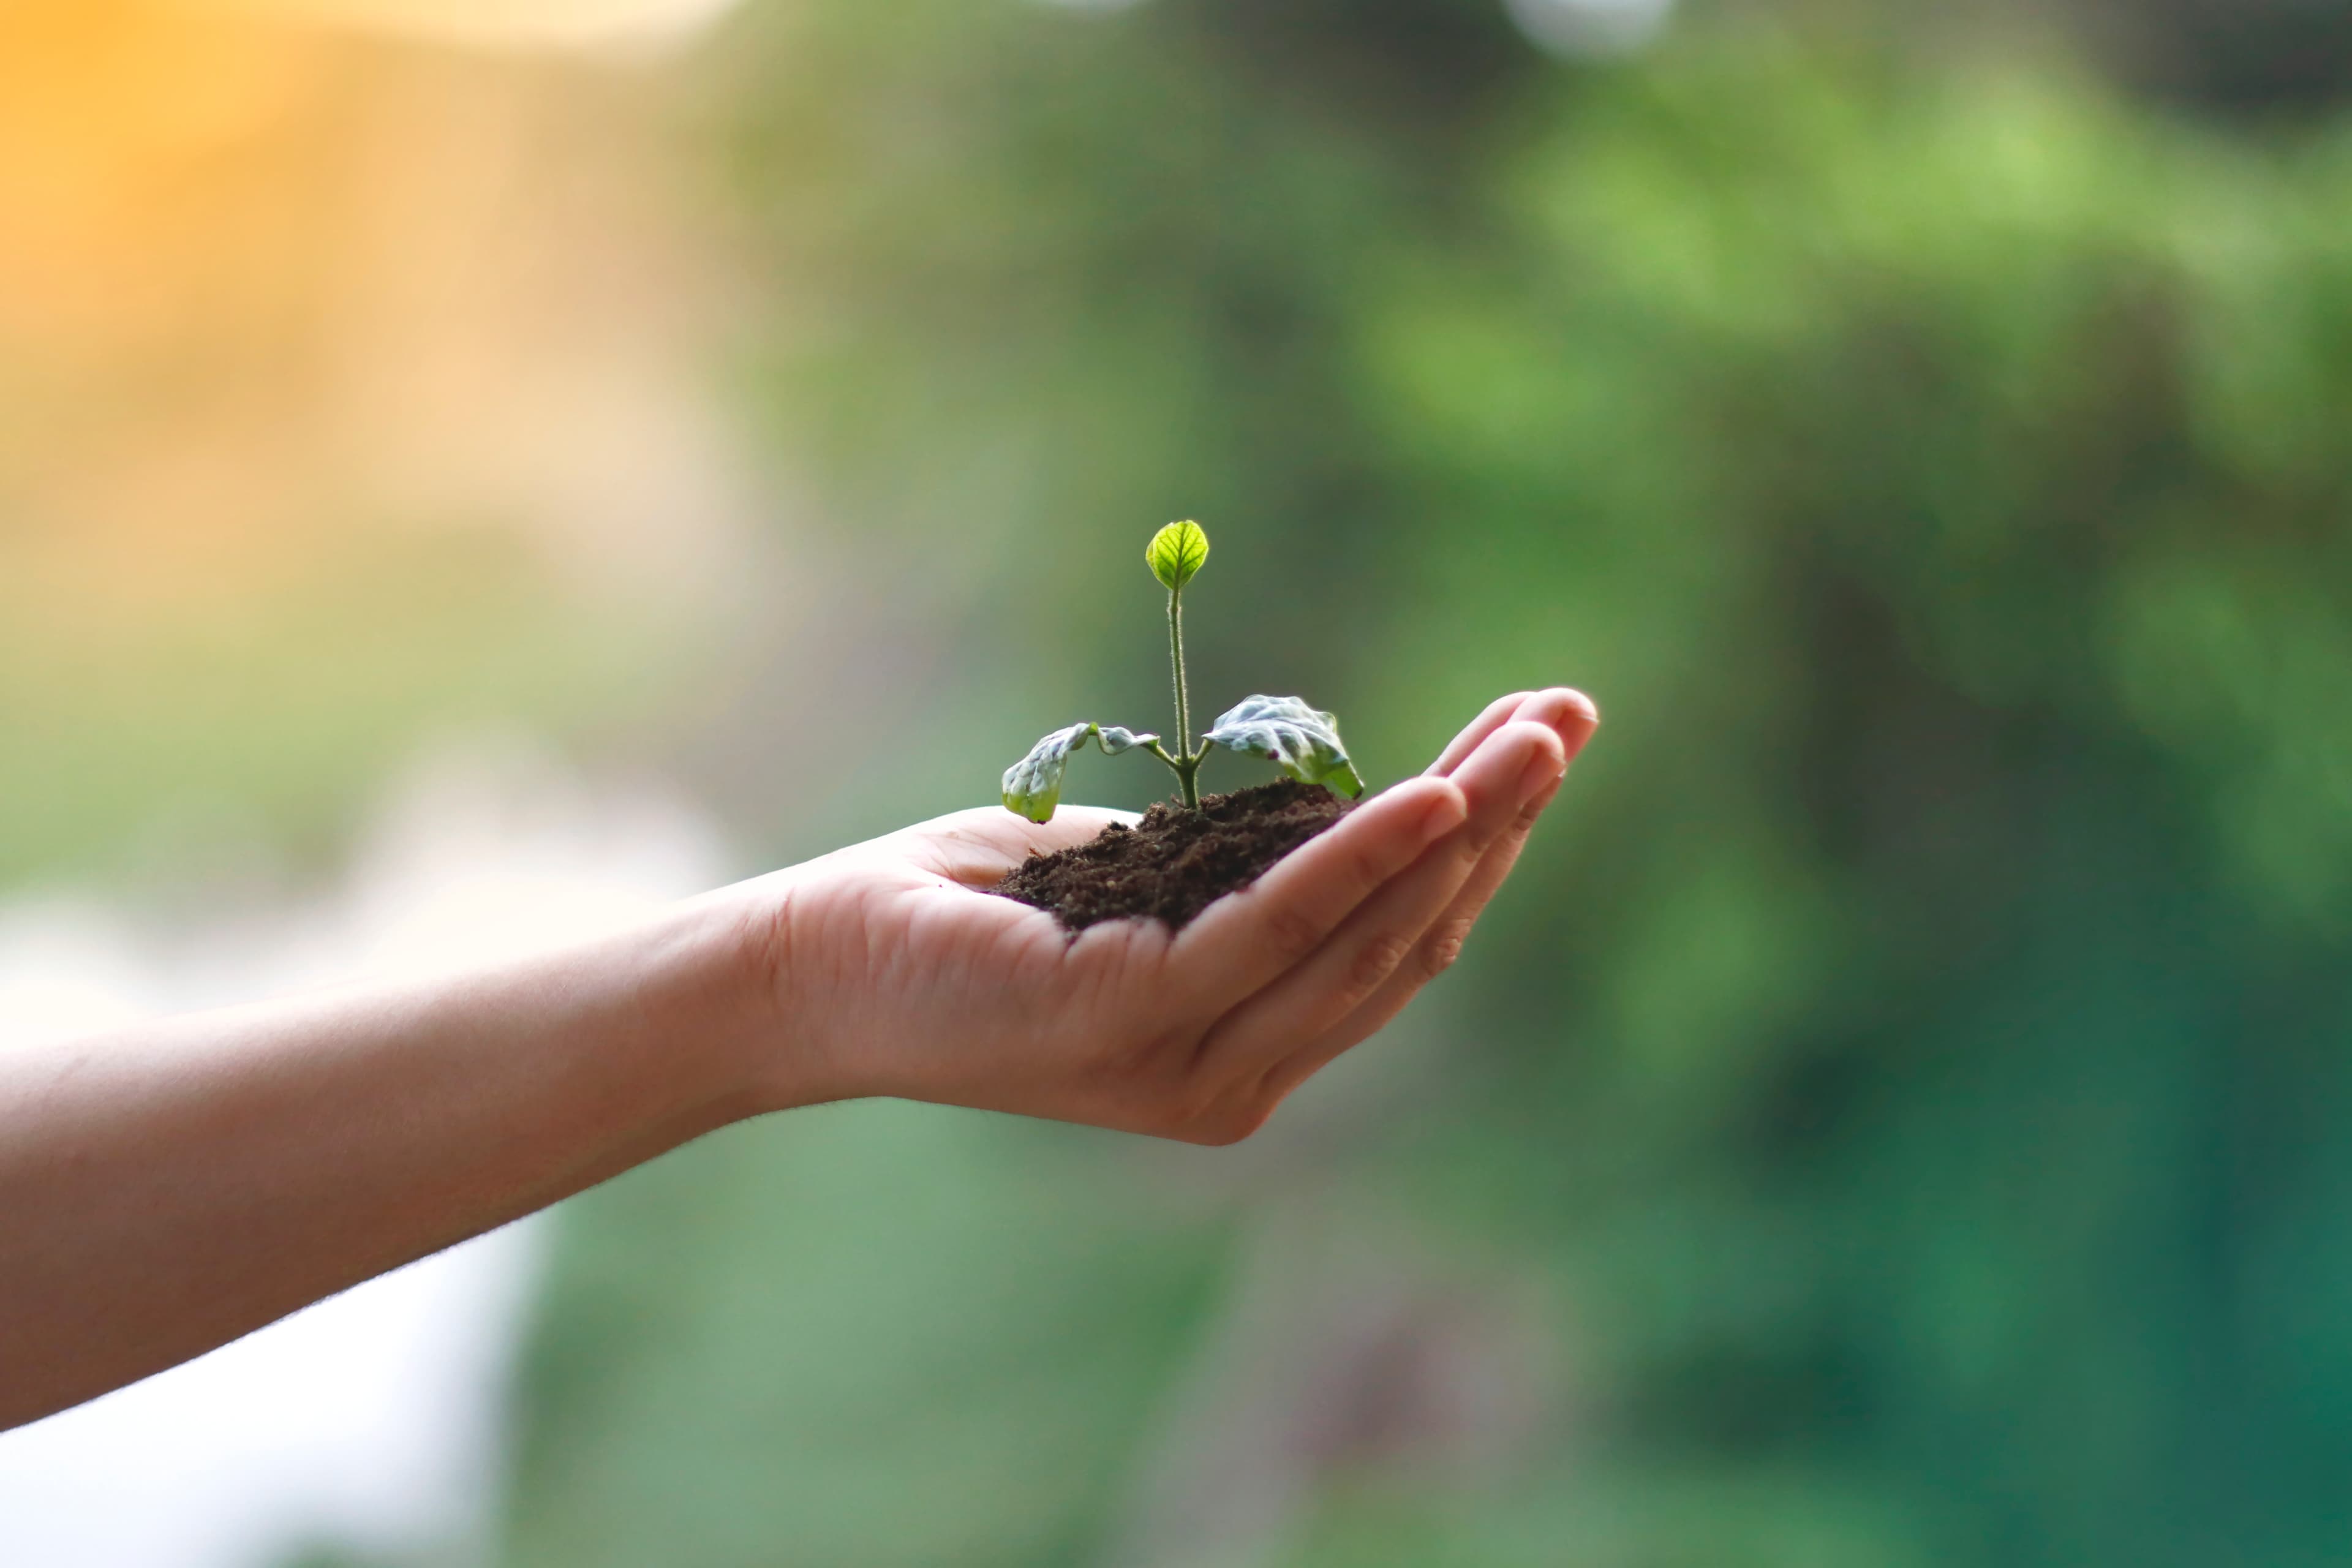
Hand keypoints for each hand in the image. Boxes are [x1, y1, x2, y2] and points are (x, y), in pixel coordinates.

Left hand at [733, 689, 1598, 1142]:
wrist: (818, 963)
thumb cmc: (976, 908)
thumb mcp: (1148, 879)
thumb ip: (1253, 874)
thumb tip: (1366, 811)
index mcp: (1245, 1052)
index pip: (1397, 948)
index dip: (1481, 848)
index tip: (1539, 744)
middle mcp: (1236, 1080)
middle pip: (1407, 942)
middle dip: (1502, 823)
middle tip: (1570, 718)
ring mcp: (1189, 1066)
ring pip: (1366, 935)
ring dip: (1463, 822)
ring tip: (1537, 736)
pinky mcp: (1134, 1023)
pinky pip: (1277, 928)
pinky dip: (1363, 857)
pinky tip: (1433, 793)